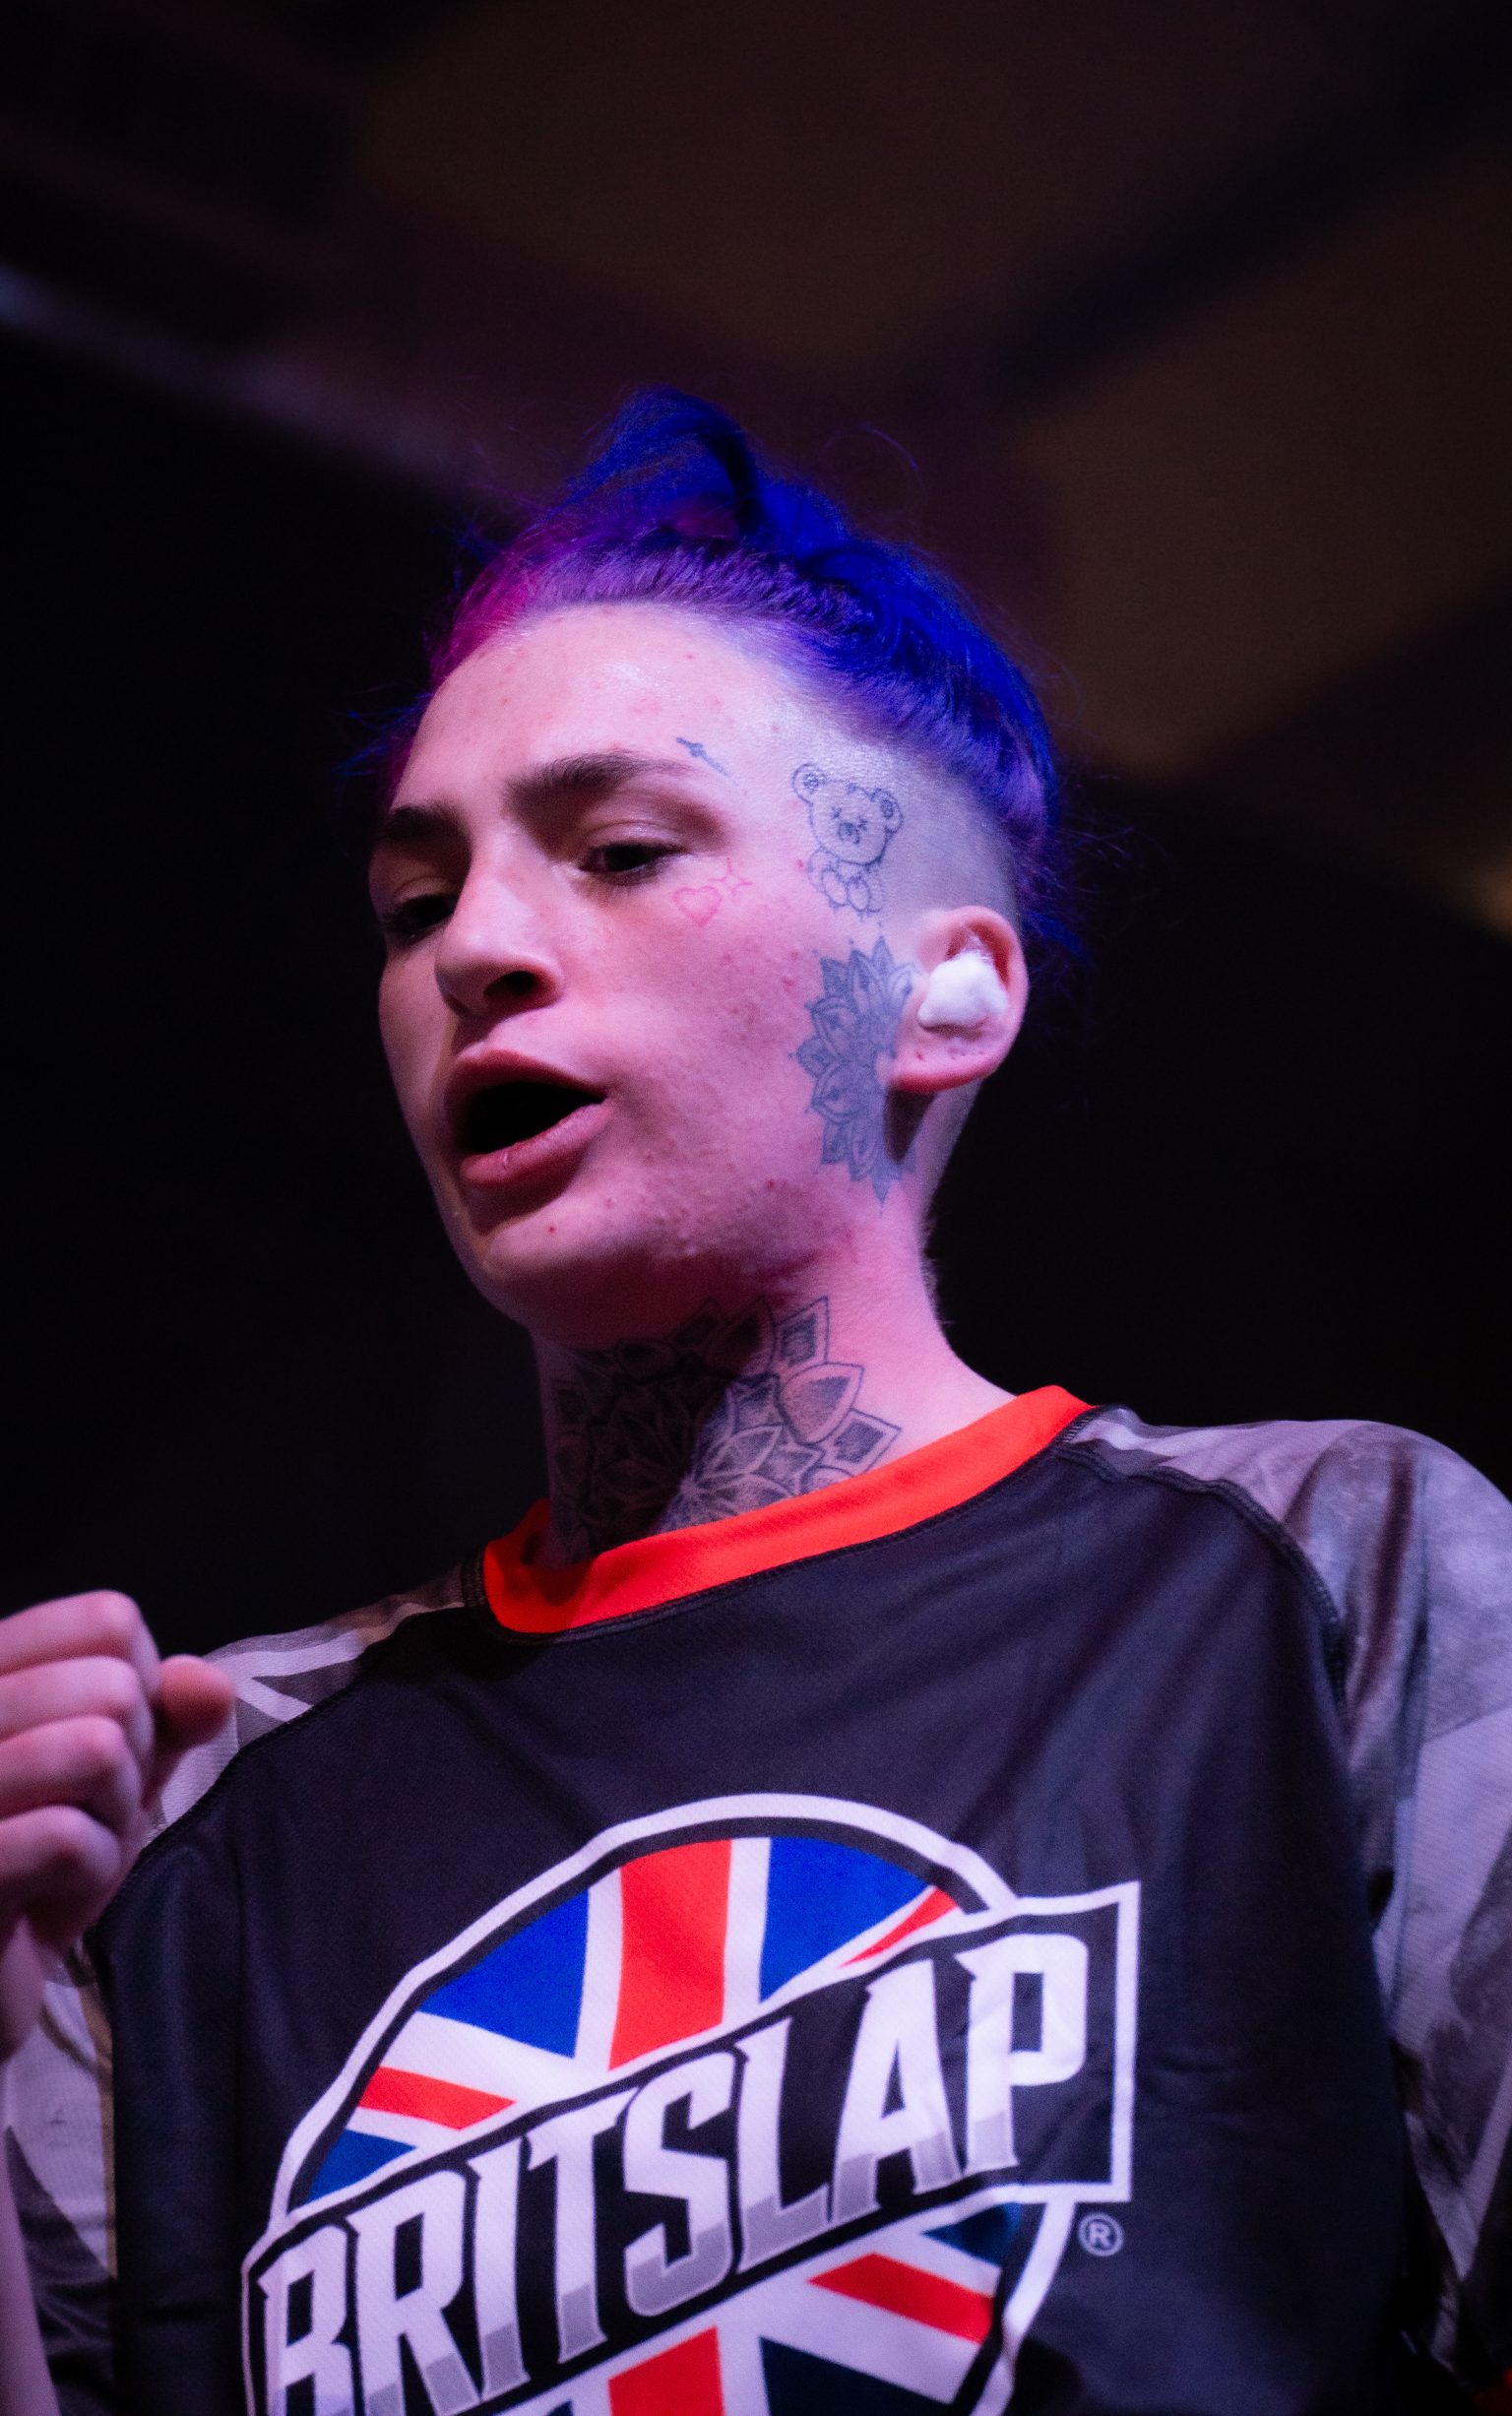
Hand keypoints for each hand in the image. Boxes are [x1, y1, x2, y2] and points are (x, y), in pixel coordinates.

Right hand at [0, 1594, 232, 2061]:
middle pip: (114, 1687)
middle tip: (78, 1816)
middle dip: (130, 1767)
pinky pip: (70, 1838)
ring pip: (98, 1748)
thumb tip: (205, 1683)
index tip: (94, 1754)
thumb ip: (165, 1718)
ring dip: (111, 1819)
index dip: (139, 1694)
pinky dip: (87, 1874)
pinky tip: (42, 1897)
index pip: (111, 1620)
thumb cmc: (38, 1864)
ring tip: (64, 1852)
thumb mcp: (113, 1776)